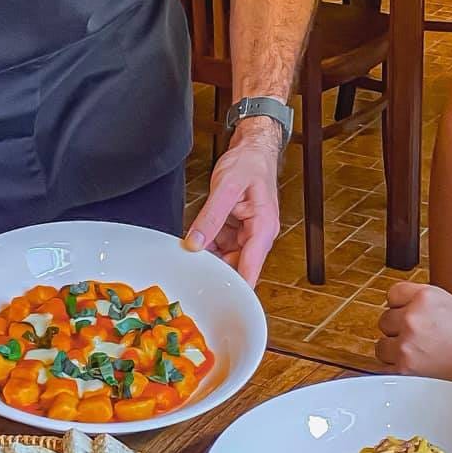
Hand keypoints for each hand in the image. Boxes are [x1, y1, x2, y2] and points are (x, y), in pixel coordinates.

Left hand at [183, 118, 283, 285]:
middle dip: (216, 274)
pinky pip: (219, 246)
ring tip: (188, 264)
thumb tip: (194, 242)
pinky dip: (206, 248)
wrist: (252, 150)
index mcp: (263, 228)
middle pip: (237, 267)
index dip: (237, 288)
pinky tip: (193, 248)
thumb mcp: (227, 187)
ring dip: (208, 261)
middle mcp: (257, 235)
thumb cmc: (249, 164)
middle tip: (191, 282)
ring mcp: (246, 234)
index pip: (251, 267)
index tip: (221, 303)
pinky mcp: (235, 230)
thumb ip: (210, 216)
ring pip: (226, 259)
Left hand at [376, 282, 451, 382]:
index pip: (393, 294)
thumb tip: (406, 309)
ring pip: (382, 346)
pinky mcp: (403, 370)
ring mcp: (406, 345)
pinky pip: (384, 369)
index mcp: (425, 297)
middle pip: (385, 321)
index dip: (401, 307)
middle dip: (399, 331)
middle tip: (420, 341)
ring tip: (420, 358)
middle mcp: (412, 317)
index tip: (408, 315)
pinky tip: (414, 372)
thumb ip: (425, 304)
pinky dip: (396, 372)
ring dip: (395, 352)